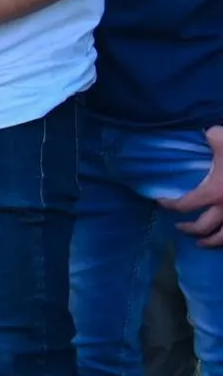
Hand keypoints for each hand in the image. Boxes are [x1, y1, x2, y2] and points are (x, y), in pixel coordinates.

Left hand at [165, 126, 222, 247]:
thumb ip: (213, 136)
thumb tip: (207, 132)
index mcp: (214, 192)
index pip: (184, 205)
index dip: (169, 204)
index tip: (161, 202)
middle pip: (203, 227)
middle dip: (189, 229)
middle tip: (180, 227)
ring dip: (211, 242)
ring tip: (202, 243)